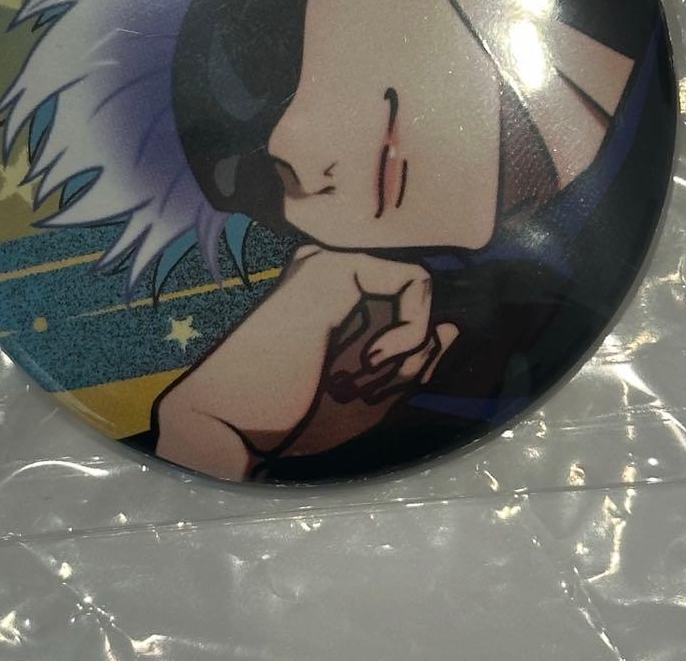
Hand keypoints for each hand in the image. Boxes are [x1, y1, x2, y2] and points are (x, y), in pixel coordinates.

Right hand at [154, 244, 458, 478]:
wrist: (234, 420)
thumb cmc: (290, 417)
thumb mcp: (370, 399)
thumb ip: (412, 363)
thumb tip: (450, 328)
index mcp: (339, 309)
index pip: (408, 316)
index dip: (414, 357)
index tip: (372, 391)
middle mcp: (338, 280)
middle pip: (417, 307)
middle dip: (408, 360)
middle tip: (358, 387)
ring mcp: (336, 267)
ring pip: (421, 294)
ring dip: (406, 349)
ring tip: (358, 377)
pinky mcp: (338, 265)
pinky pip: (415, 281)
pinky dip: (411, 329)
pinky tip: (372, 358)